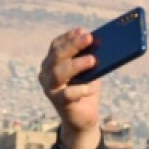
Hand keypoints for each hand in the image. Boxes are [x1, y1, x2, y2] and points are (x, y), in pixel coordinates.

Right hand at [39, 28, 103, 148]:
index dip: (68, 37)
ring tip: (93, 60)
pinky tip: (92, 88)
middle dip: (73, 45)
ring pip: (59, 73)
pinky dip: (80, 90)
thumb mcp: (90, 71)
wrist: (84, 117)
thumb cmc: (86, 89)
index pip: (56, 45)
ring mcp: (50, 88)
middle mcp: (46, 73)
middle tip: (89, 38)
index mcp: (52, 62)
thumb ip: (91, 58)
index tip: (83, 31)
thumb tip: (102, 43)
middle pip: (57, 56)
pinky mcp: (58, 102)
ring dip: (76, 64)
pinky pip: (67, 94)